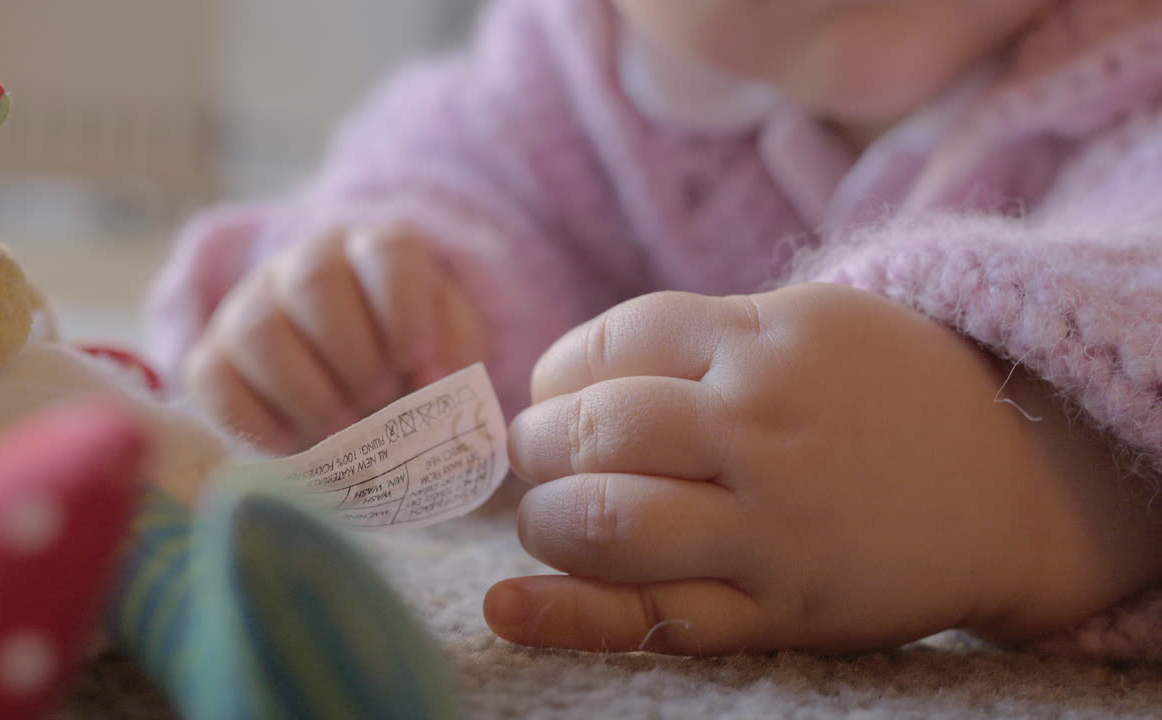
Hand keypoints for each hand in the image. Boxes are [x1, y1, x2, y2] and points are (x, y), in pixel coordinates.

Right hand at [182, 226, 486, 452]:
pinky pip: (211, 377)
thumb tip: (431, 385)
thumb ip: (450, 358)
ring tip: (341, 427)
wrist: (353, 390)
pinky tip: (289, 444)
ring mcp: (249, 306)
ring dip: (305, 388)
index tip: (418, 360)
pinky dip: (250, 418)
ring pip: (259, 328)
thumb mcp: (446, 350)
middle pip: (315, 280)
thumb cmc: (409, 365)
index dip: (403, 305)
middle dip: (354, 352)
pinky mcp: (212, 358)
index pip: (386, 251)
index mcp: (373, 252)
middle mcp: (304, 264)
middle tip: (379, 399)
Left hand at [487, 283, 1161, 654]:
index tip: (551, 390)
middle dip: (536, 446)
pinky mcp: (783, 608)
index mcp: (766, 343)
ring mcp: (773, 526)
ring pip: (608, 523)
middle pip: (597, 432)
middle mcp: (764, 430)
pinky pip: (660, 616)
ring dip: (545, 519)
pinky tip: (508, 608)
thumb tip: (577, 376)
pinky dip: (571, 616)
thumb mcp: (810, 322)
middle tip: (534, 455)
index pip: (613, 347)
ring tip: (545, 515)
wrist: (1016, 478)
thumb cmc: (892, 388)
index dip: (557, 372)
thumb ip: (703, 336)